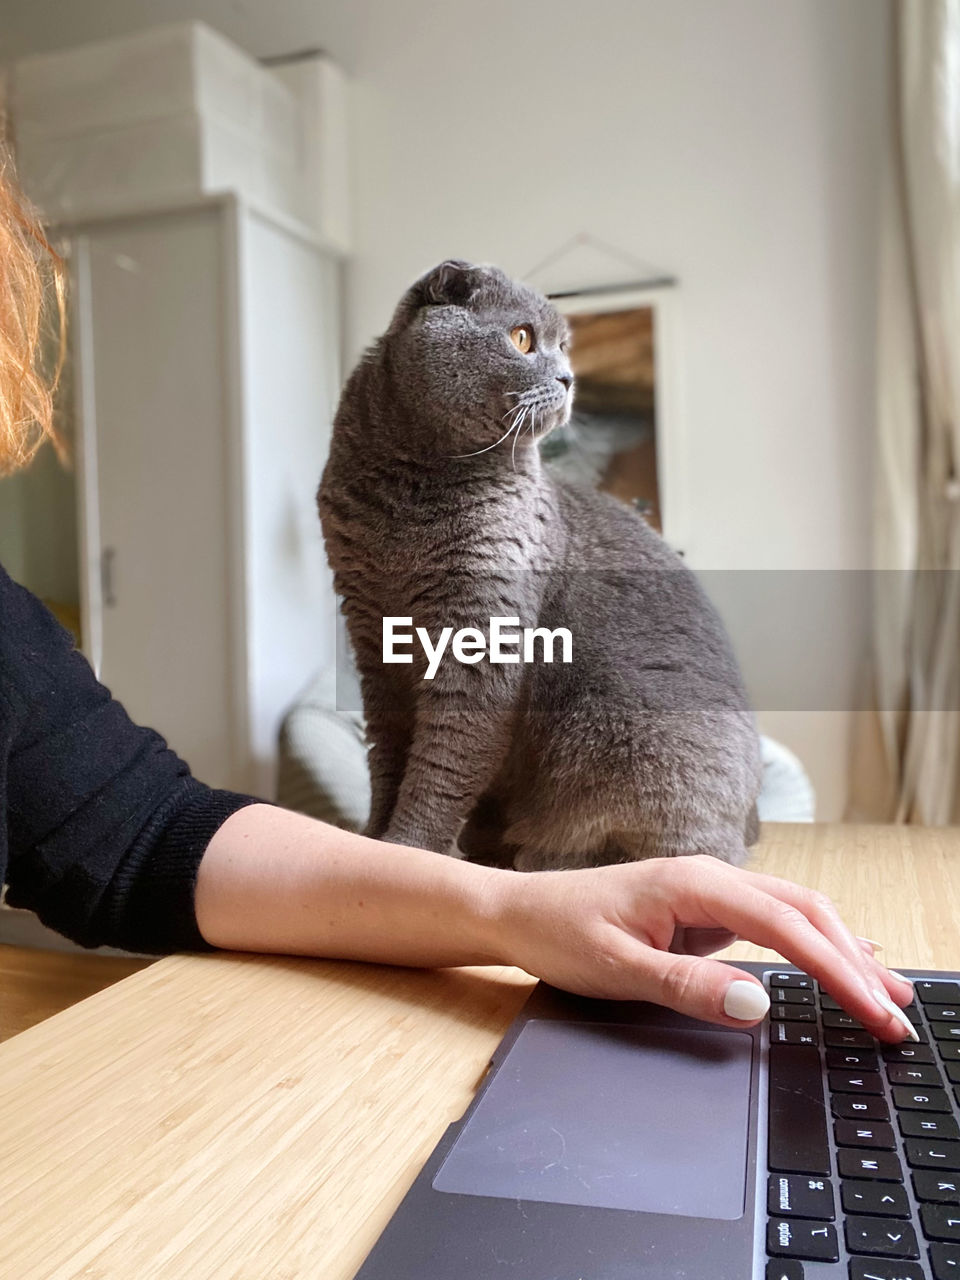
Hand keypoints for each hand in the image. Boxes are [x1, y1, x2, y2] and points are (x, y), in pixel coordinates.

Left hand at [485, 854, 915, 1041]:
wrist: (519, 912)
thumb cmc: (561, 932)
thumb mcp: (617, 969)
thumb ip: (687, 986)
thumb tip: (757, 1002)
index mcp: (694, 884)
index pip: (787, 926)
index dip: (838, 970)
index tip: (874, 1010)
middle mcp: (710, 878)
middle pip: (805, 912)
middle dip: (856, 960)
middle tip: (897, 1012)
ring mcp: (709, 893)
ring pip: (794, 914)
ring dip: (842, 950)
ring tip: (888, 992)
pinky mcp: (703, 911)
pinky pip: (772, 924)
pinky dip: (812, 945)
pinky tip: (839, 961)